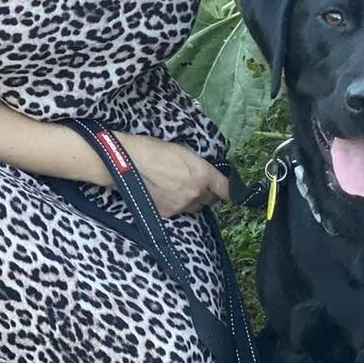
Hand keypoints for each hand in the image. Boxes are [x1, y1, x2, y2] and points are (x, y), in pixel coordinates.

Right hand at [115, 134, 229, 218]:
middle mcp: (196, 192)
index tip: (234, 192)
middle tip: (195, 183)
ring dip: (192, 200)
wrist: (129, 162)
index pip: (227, 189)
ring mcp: (181, 205)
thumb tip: (207, 177)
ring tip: (177, 188)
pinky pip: (179, 211)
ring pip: (195, 207)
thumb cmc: (156, 149)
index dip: (230, 191)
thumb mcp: (185, 153)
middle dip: (206, 193)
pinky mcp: (168, 213)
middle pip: (210, 199)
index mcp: (203, 174)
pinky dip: (176, 205)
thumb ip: (200, 168)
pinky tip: (164, 194)